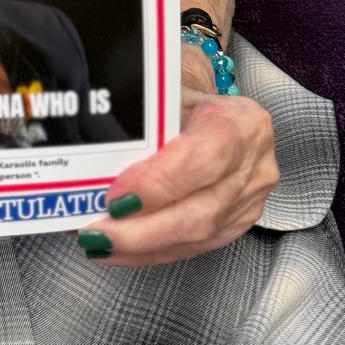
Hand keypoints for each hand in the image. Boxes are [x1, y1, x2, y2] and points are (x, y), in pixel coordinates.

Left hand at [75, 45, 278, 265]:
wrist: (215, 111)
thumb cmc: (185, 98)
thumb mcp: (167, 92)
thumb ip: (141, 119)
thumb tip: (91, 145)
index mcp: (240, 123)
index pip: (202, 161)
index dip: (157, 185)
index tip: (115, 198)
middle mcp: (253, 166)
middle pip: (200, 211)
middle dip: (143, 229)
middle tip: (97, 232)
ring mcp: (249, 201)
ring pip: (197, 236)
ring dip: (142, 246)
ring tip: (99, 243)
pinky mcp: (237, 224)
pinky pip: (194, 247)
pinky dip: (152, 252)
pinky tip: (120, 251)